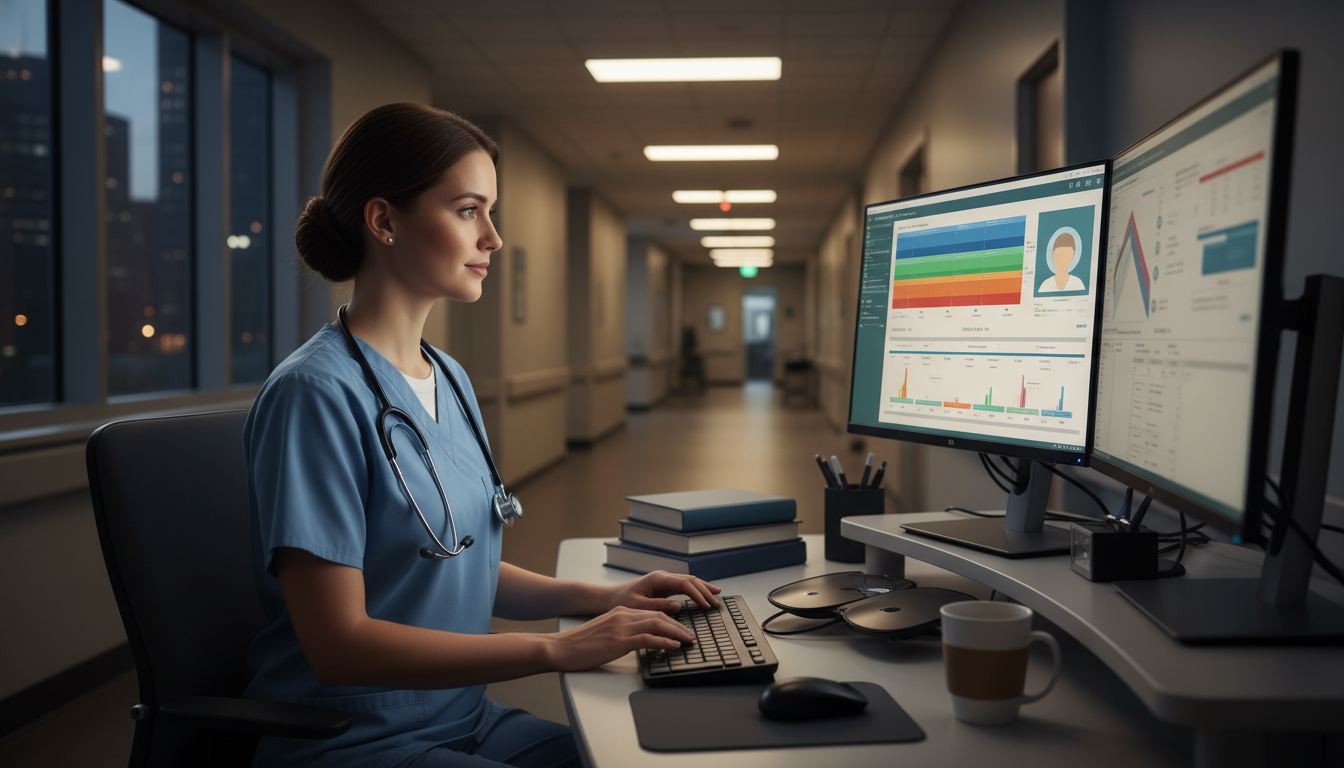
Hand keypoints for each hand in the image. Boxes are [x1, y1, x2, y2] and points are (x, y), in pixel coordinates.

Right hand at [547, 606, 695, 671]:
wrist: (560, 648)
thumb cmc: (580, 645)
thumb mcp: (605, 632)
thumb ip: (622, 632)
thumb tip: (639, 641)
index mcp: (620, 613)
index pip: (652, 613)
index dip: (670, 620)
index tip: (681, 629)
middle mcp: (622, 616)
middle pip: (659, 616)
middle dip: (678, 625)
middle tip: (691, 635)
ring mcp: (621, 628)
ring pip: (657, 624)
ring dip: (676, 632)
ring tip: (688, 640)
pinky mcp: (618, 641)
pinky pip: (647, 639)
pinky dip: (664, 641)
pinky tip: (673, 646)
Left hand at [606, 570, 721, 613]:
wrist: (610, 598)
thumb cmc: (621, 602)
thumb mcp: (638, 607)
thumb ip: (658, 606)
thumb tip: (678, 606)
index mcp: (657, 579)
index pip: (684, 584)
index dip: (698, 594)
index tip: (707, 605)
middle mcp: (663, 577)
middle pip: (690, 580)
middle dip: (705, 591)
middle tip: (717, 603)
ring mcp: (664, 581)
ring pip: (689, 581)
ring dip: (703, 589)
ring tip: (717, 596)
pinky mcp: (664, 587)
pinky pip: (684, 587)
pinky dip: (696, 590)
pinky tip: (704, 595)